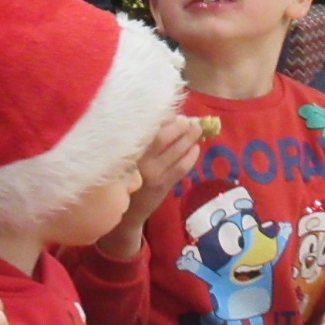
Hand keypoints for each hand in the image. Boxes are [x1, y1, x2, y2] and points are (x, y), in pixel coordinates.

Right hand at [97, 116, 204, 259]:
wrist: (127, 212)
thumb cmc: (127, 177)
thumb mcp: (128, 157)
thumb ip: (142, 141)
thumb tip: (167, 118)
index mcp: (128, 149)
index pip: (147, 128)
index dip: (163, 118)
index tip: (172, 112)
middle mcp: (137, 160)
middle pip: (162, 137)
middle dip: (178, 126)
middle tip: (187, 120)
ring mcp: (151, 174)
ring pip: (175, 152)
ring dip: (189, 138)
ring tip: (197, 129)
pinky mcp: (162, 185)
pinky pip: (181, 168)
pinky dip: (191, 156)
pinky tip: (196, 148)